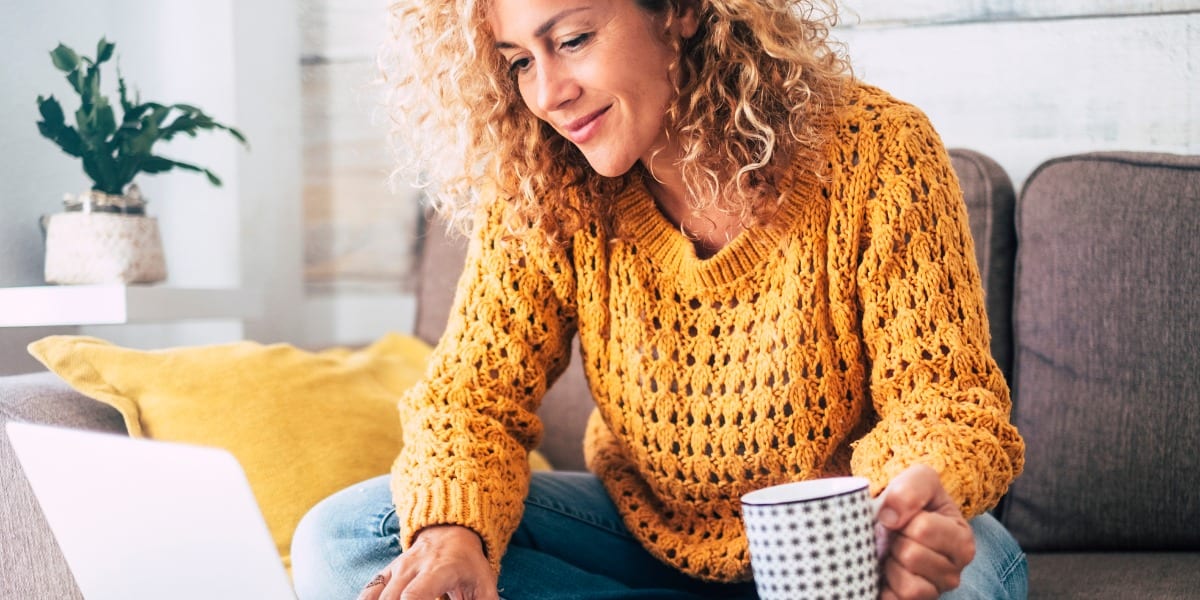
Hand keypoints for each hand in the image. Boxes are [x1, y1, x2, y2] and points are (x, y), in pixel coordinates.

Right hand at [357, 524, 498, 599]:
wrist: (451, 531)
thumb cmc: (470, 564)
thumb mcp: (484, 584)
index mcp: (439, 570)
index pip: (414, 595)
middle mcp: (413, 567)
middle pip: (391, 598)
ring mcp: (397, 568)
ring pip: (375, 595)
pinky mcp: (386, 572)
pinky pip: (369, 591)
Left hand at [875, 464, 974, 599]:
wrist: (894, 522)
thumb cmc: (912, 502)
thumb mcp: (919, 480)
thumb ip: (911, 487)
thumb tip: (890, 517)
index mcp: (962, 539)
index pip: (923, 529)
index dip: (903, 519)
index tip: (904, 517)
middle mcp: (955, 572)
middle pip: (911, 556)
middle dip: (894, 541)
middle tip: (896, 537)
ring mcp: (936, 592)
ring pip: (908, 586)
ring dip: (890, 566)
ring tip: (893, 554)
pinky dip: (884, 588)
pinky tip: (886, 574)